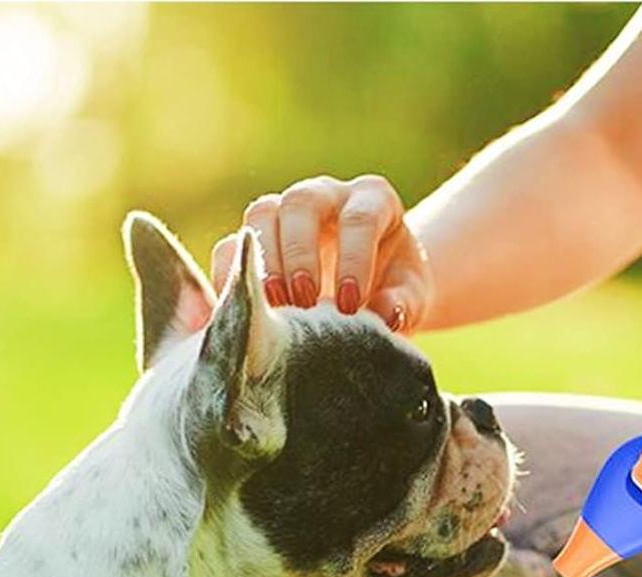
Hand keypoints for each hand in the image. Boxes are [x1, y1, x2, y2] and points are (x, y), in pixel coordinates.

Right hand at [211, 175, 433, 332]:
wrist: (373, 295)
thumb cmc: (395, 291)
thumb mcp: (411, 299)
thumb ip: (403, 304)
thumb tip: (386, 315)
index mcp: (373, 201)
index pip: (360, 218)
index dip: (353, 259)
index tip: (350, 305)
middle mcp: (326, 196)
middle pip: (302, 203)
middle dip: (300, 254)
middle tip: (305, 302)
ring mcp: (286, 212)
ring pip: (262, 215)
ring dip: (263, 262)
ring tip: (274, 307)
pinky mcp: (257, 240)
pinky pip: (232, 246)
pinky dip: (231, 276)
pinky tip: (240, 310)